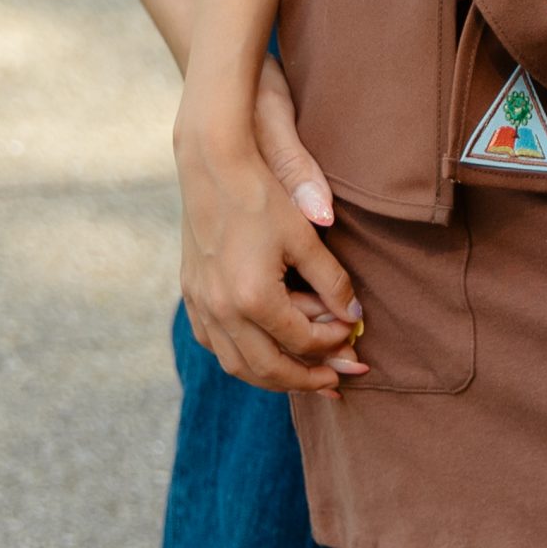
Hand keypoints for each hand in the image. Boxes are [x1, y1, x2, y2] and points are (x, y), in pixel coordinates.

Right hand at [175, 83, 367, 396]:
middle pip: (268, 369)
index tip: (354, 337)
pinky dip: (242, 356)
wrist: (213, 165)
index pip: (302, 342)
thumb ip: (333, 282)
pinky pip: (216, 345)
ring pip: (238, 365)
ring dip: (273, 376)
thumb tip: (355, 318)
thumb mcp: (306, 237)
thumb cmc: (263, 194)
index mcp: (253, 298)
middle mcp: (221, 312)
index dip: (333, 344)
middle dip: (306, 379)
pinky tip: (263, 350)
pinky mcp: (192, 296)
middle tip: (336, 382)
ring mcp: (201, 306)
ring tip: (303, 375)